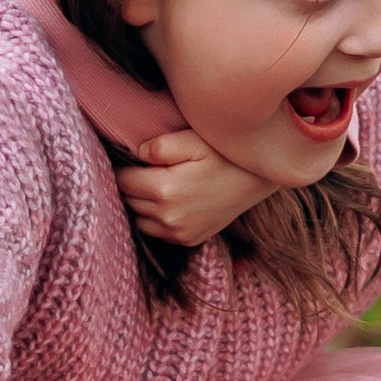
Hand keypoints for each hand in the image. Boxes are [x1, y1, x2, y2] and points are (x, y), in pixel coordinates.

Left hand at [117, 128, 271, 250]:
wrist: (257, 179)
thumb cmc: (224, 154)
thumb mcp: (191, 140)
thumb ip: (157, 146)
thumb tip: (135, 154)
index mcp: (165, 190)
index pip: (122, 181)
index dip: (126, 167)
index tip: (136, 160)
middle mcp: (169, 218)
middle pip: (130, 201)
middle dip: (133, 185)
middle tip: (148, 170)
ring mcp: (180, 233)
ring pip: (140, 219)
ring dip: (143, 204)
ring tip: (159, 185)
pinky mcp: (189, 240)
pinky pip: (158, 232)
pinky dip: (158, 219)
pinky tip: (173, 201)